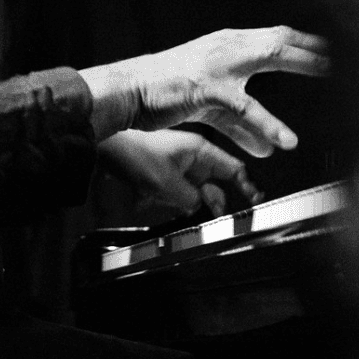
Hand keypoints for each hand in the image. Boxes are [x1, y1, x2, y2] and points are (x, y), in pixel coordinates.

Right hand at [78, 26, 329, 155]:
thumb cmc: (166, 93)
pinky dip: (266, 123)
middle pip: (282, 39)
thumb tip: (271, 146)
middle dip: (317, 46)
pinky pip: (243, 106)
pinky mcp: (206, 88)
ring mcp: (217, 64)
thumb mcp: (212, 108)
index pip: (277, 37)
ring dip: (305, 65)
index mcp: (229, 45)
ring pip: (269, 57)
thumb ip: (243, 125)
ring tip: (335, 76)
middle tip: (351, 53)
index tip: (340, 48)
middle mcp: (227, 47)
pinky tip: (284, 140)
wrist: (127, 91)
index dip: (309, 42)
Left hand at [98, 129, 260, 218]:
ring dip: (184, 201)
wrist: (105, 147)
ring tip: (163, 198)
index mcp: (200, 150)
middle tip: (199, 210)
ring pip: (194, 190)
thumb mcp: (168, 183)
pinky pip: (177, 190)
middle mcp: (193, 155)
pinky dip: (170, 198)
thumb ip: (193, 199)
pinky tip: (152, 198)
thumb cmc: (134, 153)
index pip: (234, 169)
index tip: (253, 202)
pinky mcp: (164, 170)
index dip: (246, 187)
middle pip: (214, 185)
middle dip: (207, 201)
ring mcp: (179, 163)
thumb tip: (206, 208)